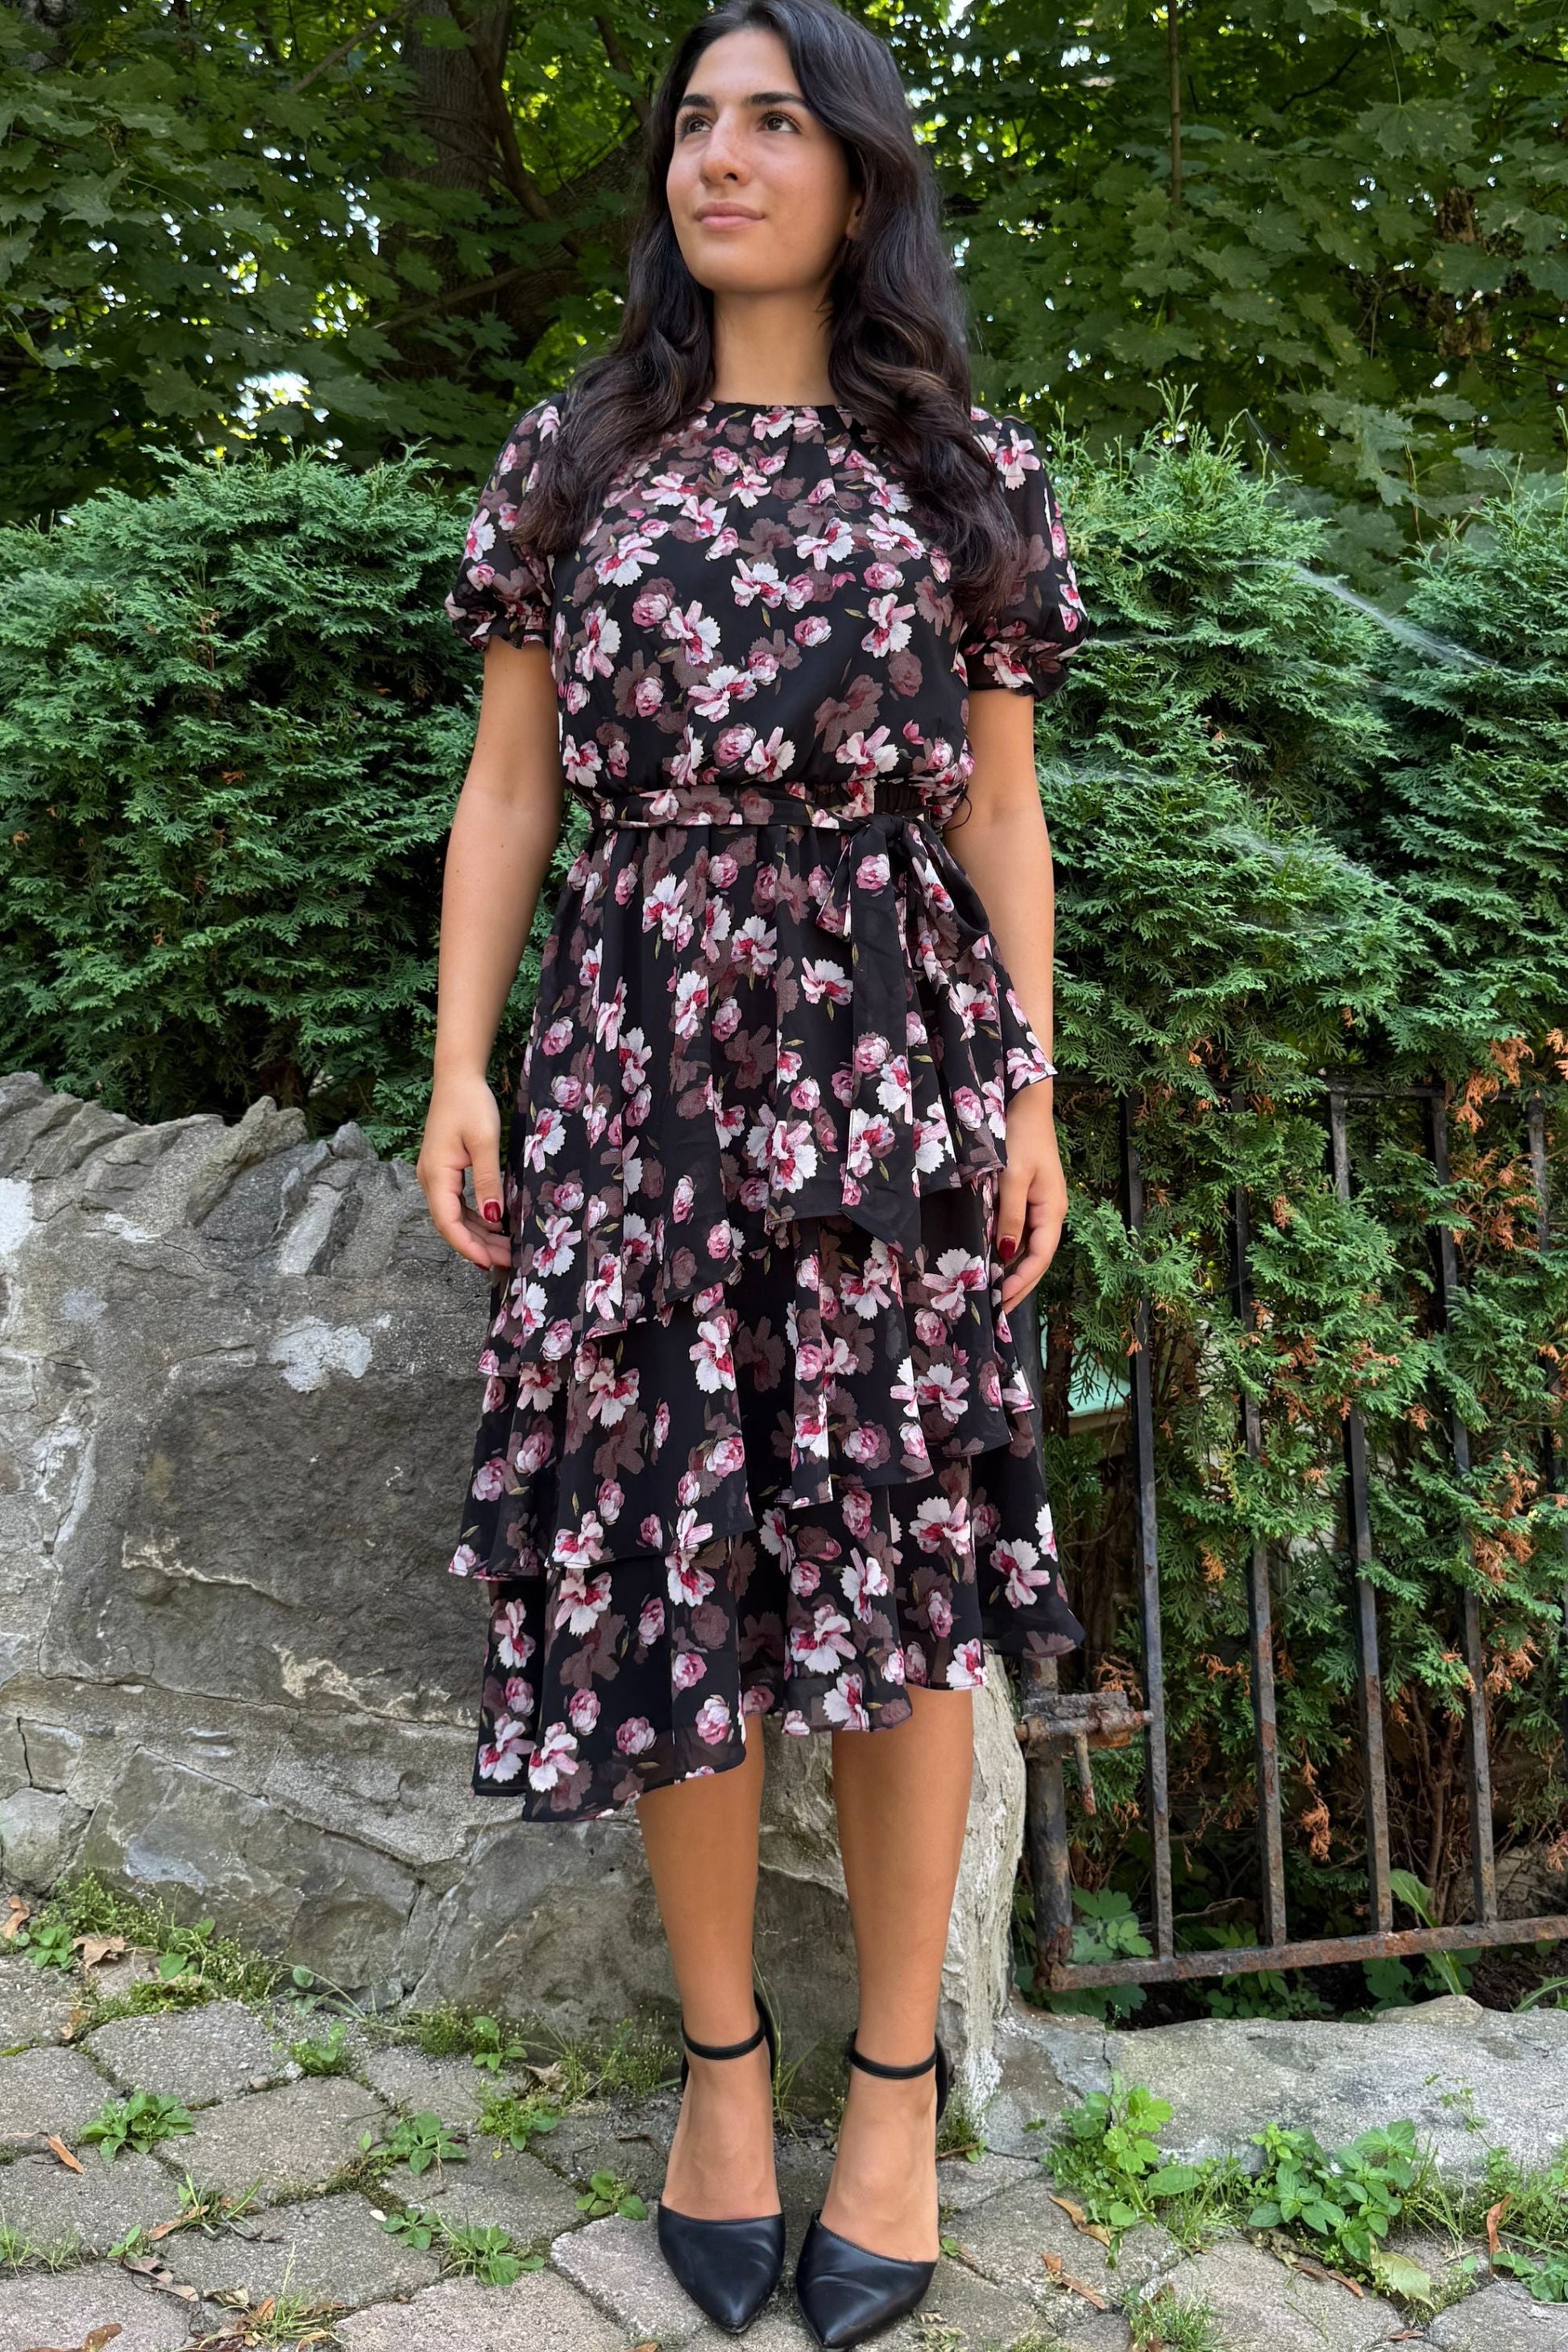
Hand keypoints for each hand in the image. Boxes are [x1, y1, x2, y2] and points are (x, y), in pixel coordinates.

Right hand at [417, 1072, 511, 1272]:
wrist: (457, 1078)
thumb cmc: (470, 1104)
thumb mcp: (484, 1142)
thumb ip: (488, 1180)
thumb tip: (493, 1217)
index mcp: (436, 1175)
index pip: (448, 1223)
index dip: (468, 1247)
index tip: (489, 1263)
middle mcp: (431, 1180)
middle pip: (451, 1224)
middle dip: (478, 1246)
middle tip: (508, 1261)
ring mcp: (436, 1176)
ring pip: (455, 1216)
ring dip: (478, 1235)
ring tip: (506, 1250)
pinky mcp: (445, 1172)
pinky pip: (458, 1204)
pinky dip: (476, 1219)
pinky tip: (496, 1227)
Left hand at [996, 1083, 1066, 1311]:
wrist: (1026, 1103)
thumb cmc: (1021, 1137)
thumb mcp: (1013, 1178)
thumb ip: (1010, 1216)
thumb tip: (1009, 1255)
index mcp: (1053, 1211)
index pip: (1040, 1258)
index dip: (1021, 1284)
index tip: (1000, 1303)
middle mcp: (1050, 1213)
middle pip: (1036, 1259)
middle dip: (1018, 1285)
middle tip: (995, 1309)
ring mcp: (1040, 1205)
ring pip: (1028, 1247)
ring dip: (1012, 1271)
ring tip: (992, 1292)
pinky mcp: (1029, 1196)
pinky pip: (1021, 1232)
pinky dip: (1008, 1250)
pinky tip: (993, 1259)